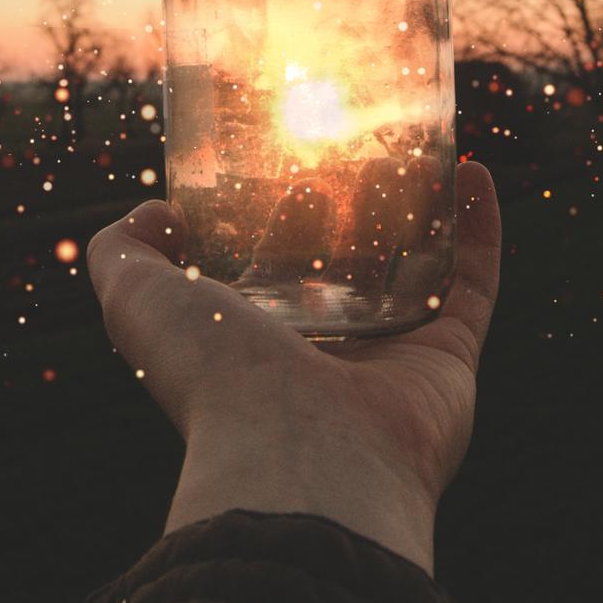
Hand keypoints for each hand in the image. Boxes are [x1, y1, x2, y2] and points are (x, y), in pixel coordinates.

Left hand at [86, 161, 500, 573]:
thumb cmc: (214, 378)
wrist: (301, 452)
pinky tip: (474, 169)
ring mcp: (391, 360)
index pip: (266, 279)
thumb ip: (123, 253)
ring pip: (413, 273)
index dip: (271, 223)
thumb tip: (157, 213)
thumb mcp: (136, 302)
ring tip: (413, 150)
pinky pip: (473, 283)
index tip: (276, 169)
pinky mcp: (449, 358)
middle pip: (344, 272)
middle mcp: (323, 358)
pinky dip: (479, 227)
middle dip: (348, 213)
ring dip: (420, 212)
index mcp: (252, 349)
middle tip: (348, 153)